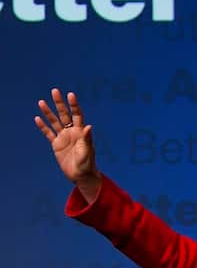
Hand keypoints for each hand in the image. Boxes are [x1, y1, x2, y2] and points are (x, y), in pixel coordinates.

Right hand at [35, 88, 101, 202]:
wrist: (81, 176)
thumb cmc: (87, 164)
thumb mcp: (87, 152)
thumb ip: (87, 139)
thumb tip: (88, 126)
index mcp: (81, 133)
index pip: (77, 115)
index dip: (74, 105)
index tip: (70, 95)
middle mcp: (72, 132)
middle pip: (65, 115)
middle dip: (60, 103)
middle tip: (55, 91)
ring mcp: (63, 138)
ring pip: (54, 122)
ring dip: (48, 112)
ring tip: (41, 101)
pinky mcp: (56, 145)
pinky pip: (48, 133)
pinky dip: (43, 126)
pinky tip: (37, 118)